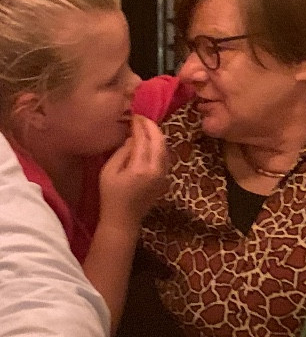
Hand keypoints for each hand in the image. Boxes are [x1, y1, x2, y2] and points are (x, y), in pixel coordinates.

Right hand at [98, 115, 168, 229]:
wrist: (124, 220)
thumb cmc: (111, 196)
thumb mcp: (108, 171)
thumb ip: (122, 152)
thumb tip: (133, 138)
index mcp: (141, 168)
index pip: (144, 139)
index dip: (139, 125)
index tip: (134, 116)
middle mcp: (157, 170)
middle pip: (160, 141)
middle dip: (152, 126)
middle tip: (141, 118)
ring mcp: (164, 175)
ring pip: (165, 149)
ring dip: (157, 136)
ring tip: (145, 127)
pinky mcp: (165, 179)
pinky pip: (165, 157)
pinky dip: (159, 146)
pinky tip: (150, 142)